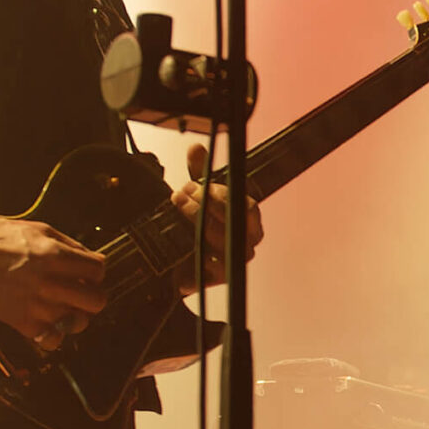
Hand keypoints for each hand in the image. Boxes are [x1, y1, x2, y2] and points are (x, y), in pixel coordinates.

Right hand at [0, 214, 105, 347]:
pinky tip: (48, 322)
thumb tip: (90, 260)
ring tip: (63, 306)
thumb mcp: (39, 229)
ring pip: (79, 322)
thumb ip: (69, 246)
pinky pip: (52, 341)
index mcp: (55, 255)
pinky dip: (54, 335)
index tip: (87, 272)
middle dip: (93, 295)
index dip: (95, 270)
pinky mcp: (20, 322)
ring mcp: (36, 305)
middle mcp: (49, 282)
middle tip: (82, 292)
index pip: (99, 270)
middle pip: (97, 300)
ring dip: (75, 315)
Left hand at [170, 139, 252, 289]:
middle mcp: (248, 241)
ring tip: (176, 211)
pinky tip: (180, 251)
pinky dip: (196, 261)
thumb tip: (196, 149)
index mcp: (251, 220)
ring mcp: (235, 261)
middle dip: (202, 207)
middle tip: (179, 195)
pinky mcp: (220, 279)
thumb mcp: (202, 193)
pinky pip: (211, 271)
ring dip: (195, 226)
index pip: (245, 206)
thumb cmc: (203, 221)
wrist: (191, 257)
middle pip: (232, 225)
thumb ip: (201, 171)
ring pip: (221, 245)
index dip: (218, 196)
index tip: (193, 185)